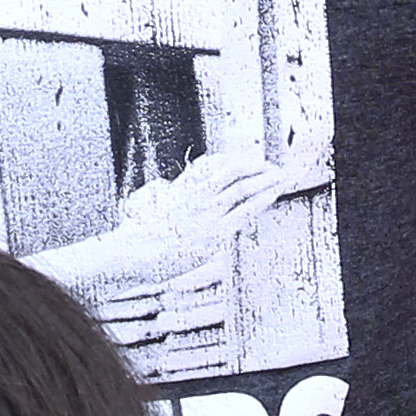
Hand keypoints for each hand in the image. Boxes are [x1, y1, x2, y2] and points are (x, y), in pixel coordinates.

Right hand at [56, 147, 290, 288]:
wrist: (133, 255)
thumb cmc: (135, 239)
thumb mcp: (144, 207)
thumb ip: (160, 195)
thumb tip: (164, 188)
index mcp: (181, 188)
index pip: (210, 164)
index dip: (232, 160)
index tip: (245, 160)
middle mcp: (196, 196)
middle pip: (232, 169)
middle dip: (255, 165)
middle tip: (271, 166)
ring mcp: (206, 213)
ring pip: (243, 185)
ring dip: (266, 178)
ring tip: (281, 175)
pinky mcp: (215, 233)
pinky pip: (245, 210)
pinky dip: (263, 198)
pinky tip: (273, 194)